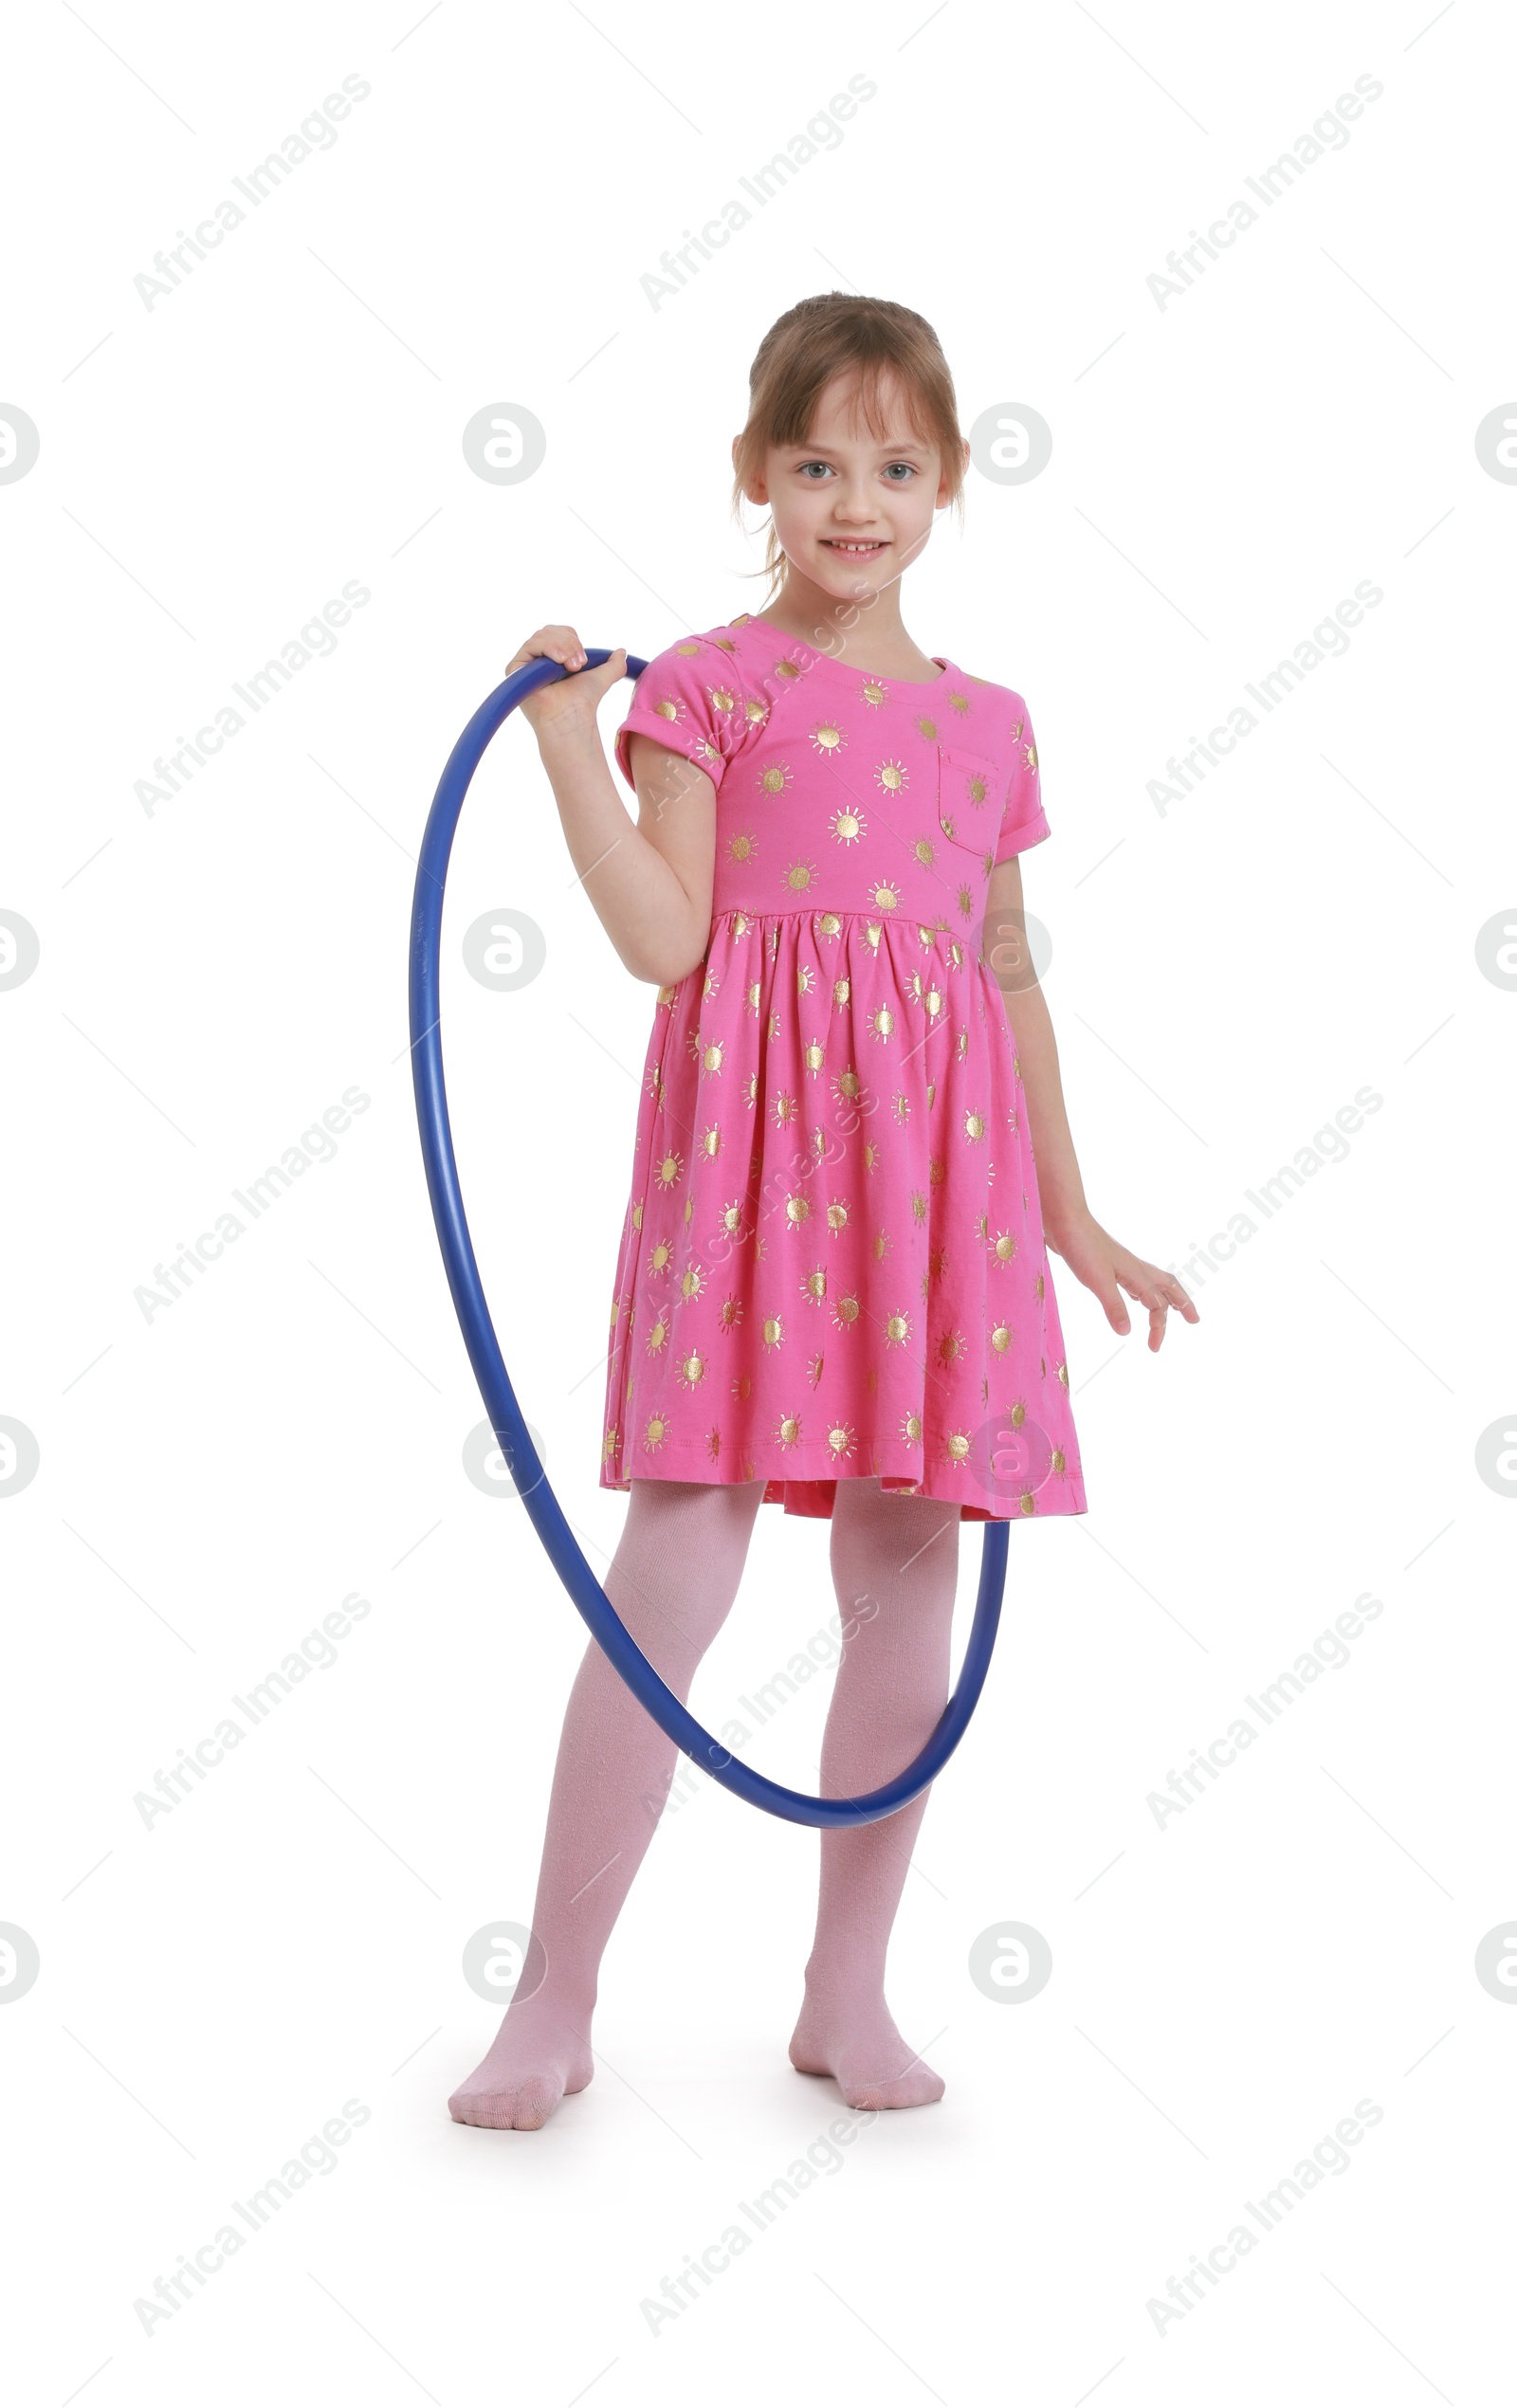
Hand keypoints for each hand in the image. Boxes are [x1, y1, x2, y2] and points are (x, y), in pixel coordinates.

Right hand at [506, 625, 627, 739]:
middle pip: (548, 631)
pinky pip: (529, 647)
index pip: (558, 631)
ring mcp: (524, 665)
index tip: (584, 659)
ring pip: (540, 637)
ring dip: (561, 646)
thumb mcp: (602, 677)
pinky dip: (548, 650)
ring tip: (571, 667)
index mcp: (551, 657)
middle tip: (579, 664)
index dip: (572, 638)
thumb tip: (622, 652)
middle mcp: (535, 659)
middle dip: (568, 642)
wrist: (572, 717)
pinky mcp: (515, 670)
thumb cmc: (582, 702)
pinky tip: (559, 663)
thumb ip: (613, 665)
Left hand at [1046, 1211, 1198, 1350]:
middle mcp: (1134, 1268)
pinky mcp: (1106, 1263)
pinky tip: (1135, 1296)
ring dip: (1164, 1297)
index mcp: (1136, 1273)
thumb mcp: (1098, 1281)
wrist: (1064, 1219)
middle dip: (1182, 1304)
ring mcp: (1121, 1264)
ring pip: (1152, 1282)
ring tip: (1170, 1309)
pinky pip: (1134, 1280)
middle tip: (1193, 1320)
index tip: (1154, 1348)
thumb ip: (1114, 1306)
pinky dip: (1142, 1291)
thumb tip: (1127, 1333)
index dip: (1159, 1326)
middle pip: (1168, 1286)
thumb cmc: (1081, 1247)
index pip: (1157, 1304)